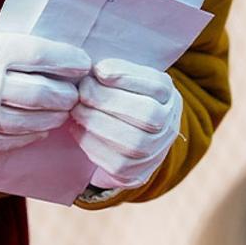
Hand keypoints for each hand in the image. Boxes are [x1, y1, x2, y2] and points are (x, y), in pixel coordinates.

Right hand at [0, 24, 90, 157]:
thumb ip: (12, 45)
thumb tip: (57, 56)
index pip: (42, 55)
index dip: (69, 61)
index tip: (83, 65)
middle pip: (45, 93)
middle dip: (67, 94)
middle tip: (74, 92)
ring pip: (35, 121)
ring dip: (55, 116)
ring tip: (60, 109)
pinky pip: (16, 140)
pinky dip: (33, 133)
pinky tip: (39, 126)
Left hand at [69, 58, 182, 189]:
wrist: (128, 142)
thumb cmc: (121, 99)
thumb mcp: (125, 80)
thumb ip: (114, 72)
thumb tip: (95, 70)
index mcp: (169, 96)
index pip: (157, 85)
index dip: (126, 76)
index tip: (98, 70)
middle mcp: (169, 125)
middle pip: (147, 114)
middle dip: (108, 101)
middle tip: (82, 91)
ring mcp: (155, 153)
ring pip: (131, 141)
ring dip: (97, 122)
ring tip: (76, 109)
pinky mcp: (135, 174)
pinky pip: (114, 162)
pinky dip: (90, 143)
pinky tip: (76, 128)